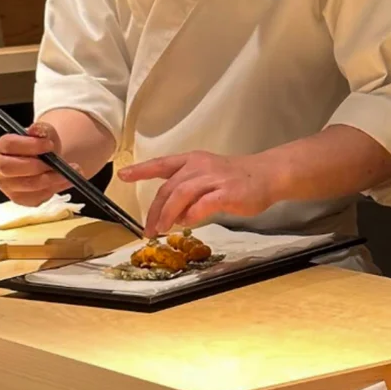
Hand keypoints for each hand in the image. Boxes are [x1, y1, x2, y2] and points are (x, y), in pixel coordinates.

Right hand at [0, 123, 79, 205]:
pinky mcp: (19, 199)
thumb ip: (41, 130)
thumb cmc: (43, 147)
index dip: (30, 145)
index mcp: (3, 146)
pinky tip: (62, 182)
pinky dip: (53, 190)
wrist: (50, 162)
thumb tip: (37, 131)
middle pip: (10, 168)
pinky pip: (36, 198)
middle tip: (56, 164)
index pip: (9, 145)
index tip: (50, 145)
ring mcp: (8, 185)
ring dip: (50, 180)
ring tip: (67, 174)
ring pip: (27, 185)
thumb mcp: (45, 134)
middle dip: (37, 166)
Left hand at [118, 151, 276, 236]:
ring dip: (168, 214)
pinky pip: (203, 204)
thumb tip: (173, 213)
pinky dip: (192, 215)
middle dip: (154, 210)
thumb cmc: (237, 178)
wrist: (267, 174)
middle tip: (148, 228)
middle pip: (168, 187)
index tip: (123, 175)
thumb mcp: (208, 175)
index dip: (141, 170)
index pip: (162, 164)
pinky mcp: (227, 192)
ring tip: (162, 228)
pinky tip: (188, 222)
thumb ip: (189, 190)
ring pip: (181, 194)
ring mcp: (214, 179)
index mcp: (193, 161)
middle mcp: (200, 166)